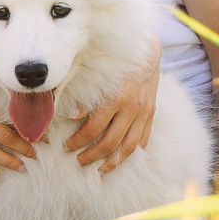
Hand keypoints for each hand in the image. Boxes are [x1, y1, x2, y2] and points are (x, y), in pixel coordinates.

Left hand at [65, 40, 158, 170]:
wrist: (146, 50)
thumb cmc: (115, 61)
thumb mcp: (96, 75)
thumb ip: (85, 97)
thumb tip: (71, 116)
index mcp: (114, 98)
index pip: (92, 129)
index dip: (77, 141)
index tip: (66, 147)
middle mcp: (131, 108)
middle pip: (110, 143)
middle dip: (92, 155)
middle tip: (79, 161)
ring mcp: (144, 112)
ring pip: (129, 146)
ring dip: (114, 161)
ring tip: (102, 169)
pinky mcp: (152, 112)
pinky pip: (144, 136)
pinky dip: (134, 149)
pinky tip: (124, 156)